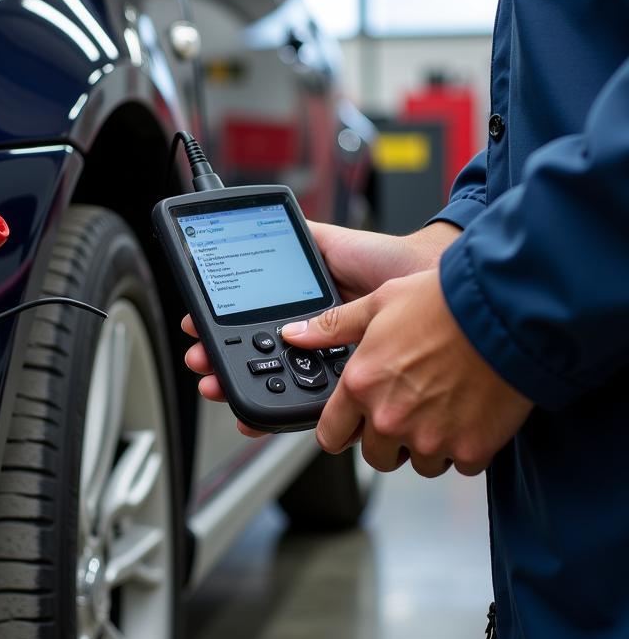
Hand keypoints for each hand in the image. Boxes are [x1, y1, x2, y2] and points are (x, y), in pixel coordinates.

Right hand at [179, 222, 461, 435]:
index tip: (199, 331)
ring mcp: (334, 366)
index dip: (226, 333)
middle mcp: (318, 342)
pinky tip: (264, 413)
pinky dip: (288, 414)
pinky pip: (319, 406)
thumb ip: (300, 239)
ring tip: (221, 387)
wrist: (438, 285)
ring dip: (246, 391)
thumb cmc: (393, 263)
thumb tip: (261, 224)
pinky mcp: (355, 388)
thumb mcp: (333, 243)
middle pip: (260, 360)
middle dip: (222, 363)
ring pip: (282, 386)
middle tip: (201, 361)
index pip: (258, 327)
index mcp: (308, 311)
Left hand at [283, 269, 533, 475]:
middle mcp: (390, 419)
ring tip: (444, 407)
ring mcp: (430, 439)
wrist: (508, 313)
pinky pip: (459, 463)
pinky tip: (471, 414)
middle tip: (409, 407)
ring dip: (426, 444)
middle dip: (387, 438)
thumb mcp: (378, 304)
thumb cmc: (444, 303)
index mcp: (360, 386)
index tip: (353, 424)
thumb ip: (333, 327)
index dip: (341, 430)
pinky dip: (464, 446)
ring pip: (418, 463)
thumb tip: (294, 335)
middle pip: (376, 455)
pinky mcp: (470, 450)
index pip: (330, 436)